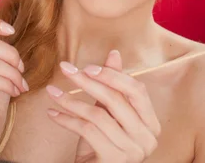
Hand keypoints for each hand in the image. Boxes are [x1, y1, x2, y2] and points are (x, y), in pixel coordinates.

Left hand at [46, 50, 160, 162]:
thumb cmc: (103, 142)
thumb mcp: (109, 112)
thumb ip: (114, 85)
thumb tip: (115, 53)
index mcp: (151, 123)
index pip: (137, 90)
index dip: (113, 75)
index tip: (87, 67)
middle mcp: (146, 138)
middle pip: (116, 100)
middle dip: (88, 82)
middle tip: (66, 70)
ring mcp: (131, 152)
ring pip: (98, 115)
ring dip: (71, 101)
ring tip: (53, 92)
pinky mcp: (112, 161)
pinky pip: (87, 131)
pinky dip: (67, 120)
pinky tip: (53, 113)